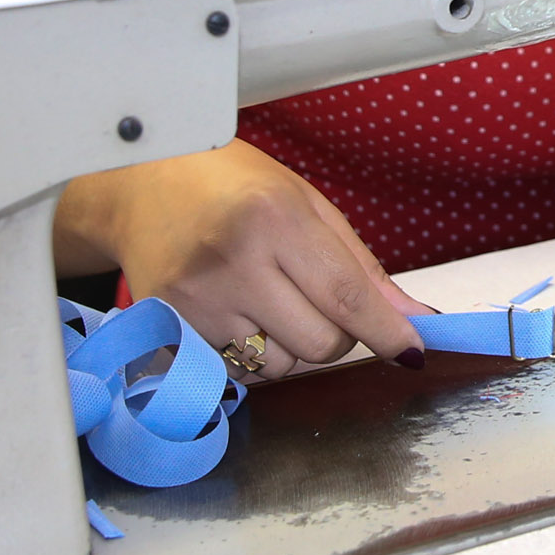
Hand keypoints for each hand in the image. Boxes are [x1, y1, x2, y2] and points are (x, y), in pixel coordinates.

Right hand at [54, 139, 435, 378]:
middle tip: (316, 300)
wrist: (140, 182)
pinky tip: (233, 312)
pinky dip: (248, 354)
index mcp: (275, 219)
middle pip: (319, 344)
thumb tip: (414, 320)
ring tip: (265, 299)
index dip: (386, 332)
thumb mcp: (307, 204)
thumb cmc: (232, 185)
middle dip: (336, 335)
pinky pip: (236, 371)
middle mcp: (234, 262)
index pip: (346, 296)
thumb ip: (362, 267)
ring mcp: (196, 300)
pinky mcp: (169, 327)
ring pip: (279, 367)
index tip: (411, 350)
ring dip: (289, 348)